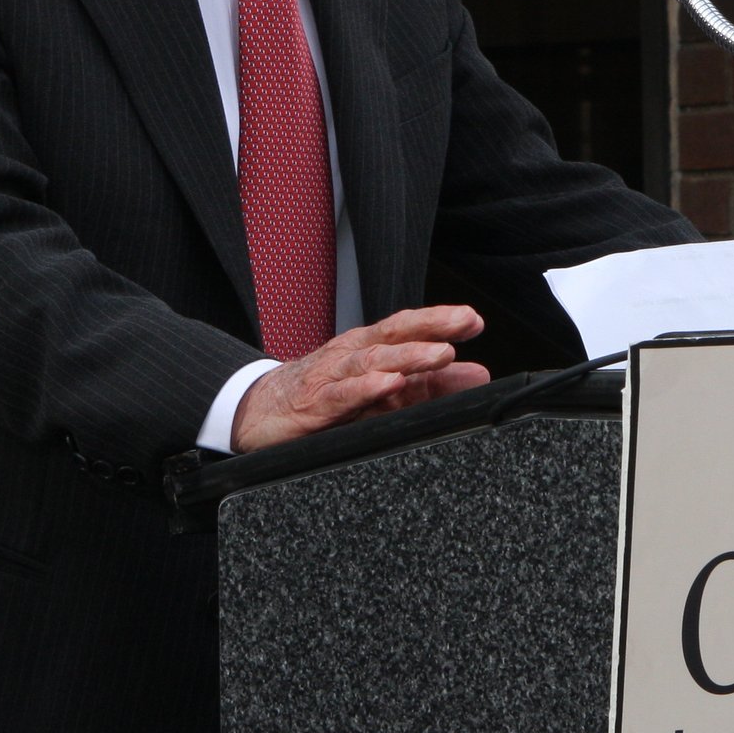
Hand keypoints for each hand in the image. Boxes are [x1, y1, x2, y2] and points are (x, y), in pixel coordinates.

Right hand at [230, 305, 491, 452]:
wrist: (256, 412)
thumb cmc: (322, 396)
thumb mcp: (382, 390)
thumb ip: (429, 384)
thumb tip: (477, 374)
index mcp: (368, 348)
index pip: (408, 327)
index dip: (440, 321)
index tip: (474, 320)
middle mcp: (351, 356)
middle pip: (394, 334)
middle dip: (431, 327)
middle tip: (464, 324)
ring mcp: (331, 378)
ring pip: (373, 361)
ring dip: (408, 356)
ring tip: (439, 355)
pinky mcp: (313, 406)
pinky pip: (342, 395)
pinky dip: (366, 389)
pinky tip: (388, 385)